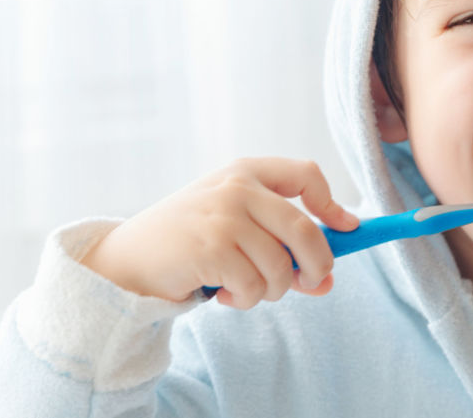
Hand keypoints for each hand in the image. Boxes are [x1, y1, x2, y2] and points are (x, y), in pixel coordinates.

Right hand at [79, 157, 359, 308]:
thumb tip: (326, 281)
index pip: (305, 173)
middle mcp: (237, 188)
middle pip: (304, 229)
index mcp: (245, 172)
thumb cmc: (188, 245)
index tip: (346, 228)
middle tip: (310, 283)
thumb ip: (280, 249)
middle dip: (318, 264)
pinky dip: (245, 300)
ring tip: (244, 290)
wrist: (126, 260)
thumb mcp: (235, 233)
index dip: (331, 203)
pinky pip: (254, 287)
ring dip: (271, 291)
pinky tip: (224, 295)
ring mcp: (223, 216)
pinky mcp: (211, 248)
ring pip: (280, 267)